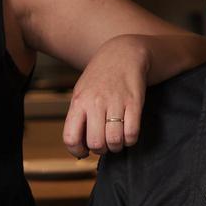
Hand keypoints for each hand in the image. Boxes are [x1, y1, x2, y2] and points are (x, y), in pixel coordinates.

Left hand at [62, 35, 146, 157]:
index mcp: (79, 102)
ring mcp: (115, 102)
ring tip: (117, 139)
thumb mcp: (81, 92)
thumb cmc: (100, 77)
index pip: (71, 137)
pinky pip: (132, 133)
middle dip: (101, 150)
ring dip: (116, 146)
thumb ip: (78, 116)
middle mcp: (95, 103)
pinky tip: (128, 134)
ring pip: (114, 141)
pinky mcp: (134, 102)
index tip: (84, 152)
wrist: (124, 54)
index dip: (77, 151)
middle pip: (96, 143)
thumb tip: (79, 146)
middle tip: (104, 143)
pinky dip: (130, 140)